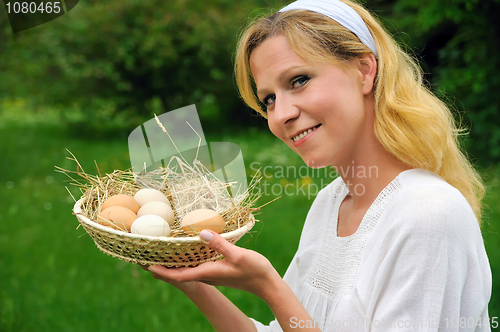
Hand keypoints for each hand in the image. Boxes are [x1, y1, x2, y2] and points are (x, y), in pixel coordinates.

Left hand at [144, 229, 279, 298]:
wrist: (267, 283)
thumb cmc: (254, 270)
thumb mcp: (237, 255)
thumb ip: (220, 244)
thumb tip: (201, 232)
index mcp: (207, 272)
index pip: (178, 275)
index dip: (161, 271)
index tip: (146, 265)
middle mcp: (207, 275)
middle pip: (178, 273)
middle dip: (162, 266)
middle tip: (148, 256)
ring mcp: (212, 274)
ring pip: (186, 270)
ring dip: (173, 263)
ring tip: (162, 252)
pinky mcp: (218, 270)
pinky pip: (196, 266)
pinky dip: (186, 260)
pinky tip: (187, 251)